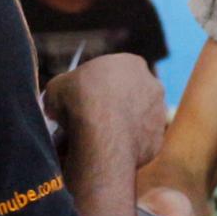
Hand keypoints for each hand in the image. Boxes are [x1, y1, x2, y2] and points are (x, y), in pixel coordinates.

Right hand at [44, 54, 165, 166]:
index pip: (114, 72)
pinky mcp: (158, 137)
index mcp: (131, 63)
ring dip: (122, 126)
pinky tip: (109, 152)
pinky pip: (138, 142)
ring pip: (136, 119)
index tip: (84, 98)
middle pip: (129, 94)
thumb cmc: (80, 102)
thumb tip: (58, 103)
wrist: (102, 135)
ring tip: (98, 139)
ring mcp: (159, 112)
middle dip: (114, 105)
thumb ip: (64, 88)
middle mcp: (152, 84)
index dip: (97, 85)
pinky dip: (125, 146)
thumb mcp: (57, 87)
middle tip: (92, 119)